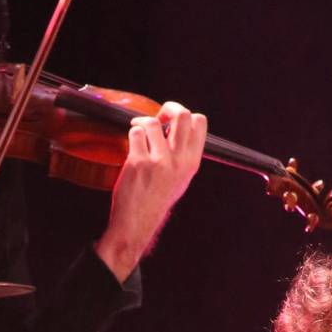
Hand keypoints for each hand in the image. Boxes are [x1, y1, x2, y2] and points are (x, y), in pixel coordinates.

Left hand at [94, 100, 206, 281]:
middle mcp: (179, 160)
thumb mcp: (181, 179)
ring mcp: (159, 161)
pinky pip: (135, 134)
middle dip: (168, 108)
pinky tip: (131, 145)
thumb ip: (183, 156)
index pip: (200, 122)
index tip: (172, 121)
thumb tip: (178, 129)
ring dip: (142, 123)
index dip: (185, 114)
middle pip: (182, 115)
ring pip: (153, 122)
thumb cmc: (157, 200)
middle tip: (158, 118)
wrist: (137, 223)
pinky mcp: (139, 162)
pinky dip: (131, 135)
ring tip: (138, 131)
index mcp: (192, 162)